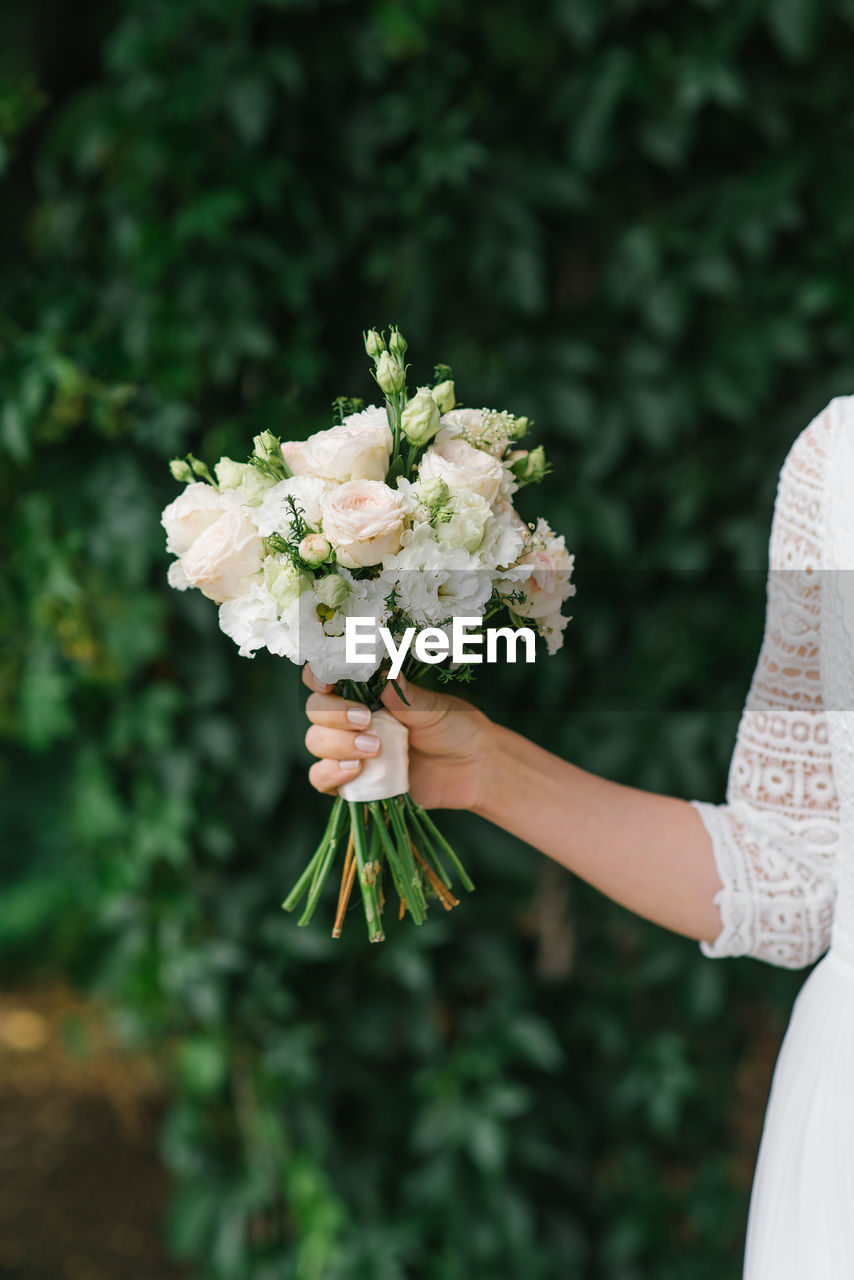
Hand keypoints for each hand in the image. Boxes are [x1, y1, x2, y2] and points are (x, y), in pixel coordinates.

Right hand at [302, 666, 492, 810]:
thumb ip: (406, 695)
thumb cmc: (454, 728)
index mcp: (366, 690)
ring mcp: (349, 750)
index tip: (327, 681)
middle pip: (316, 710)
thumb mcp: (435, 708)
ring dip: (337, 744)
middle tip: (366, 720)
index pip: (326, 677)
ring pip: (316, 742)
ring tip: (375, 749)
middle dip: (334, 715)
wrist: (473, 768)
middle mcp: (351, 717)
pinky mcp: (353, 781)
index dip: (318, 676)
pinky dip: (330, 774)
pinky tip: (355, 771)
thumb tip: (384, 674)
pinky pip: (321, 779)